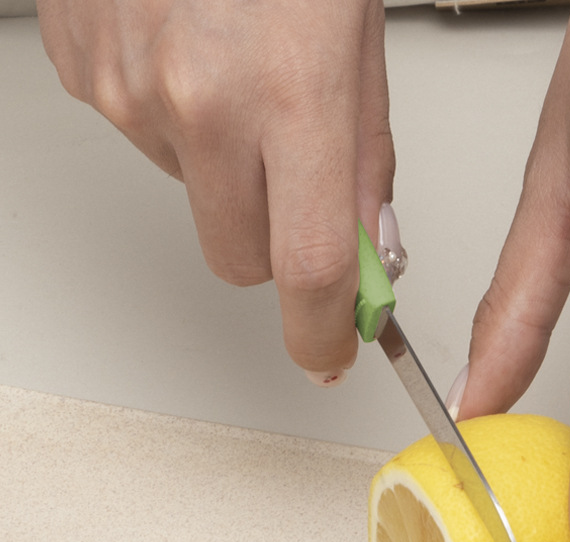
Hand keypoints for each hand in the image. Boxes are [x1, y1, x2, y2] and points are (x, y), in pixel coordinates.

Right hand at [37, 0, 394, 378]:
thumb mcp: (359, 45)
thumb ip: (364, 161)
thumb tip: (369, 250)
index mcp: (289, 94)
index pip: (310, 269)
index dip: (321, 333)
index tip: (329, 355)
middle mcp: (199, 100)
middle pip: (240, 262)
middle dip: (275, 249)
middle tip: (292, 192)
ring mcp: (130, 87)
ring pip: (195, 199)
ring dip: (226, 169)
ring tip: (238, 77)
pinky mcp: (86, 73)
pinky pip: (148, 141)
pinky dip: (180, 122)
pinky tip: (192, 55)